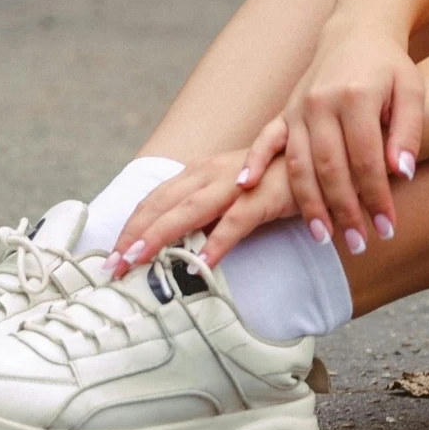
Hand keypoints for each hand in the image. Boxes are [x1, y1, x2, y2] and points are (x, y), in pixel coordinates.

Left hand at [105, 150, 296, 275]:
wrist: (318, 161)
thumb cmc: (273, 182)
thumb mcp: (230, 196)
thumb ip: (203, 216)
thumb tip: (173, 249)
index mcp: (199, 173)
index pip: (154, 201)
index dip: (130, 228)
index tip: (111, 257)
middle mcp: (210, 173)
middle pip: (161, 205)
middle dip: (133, 236)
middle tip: (112, 268)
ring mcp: (236, 182)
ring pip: (188, 210)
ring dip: (159, 236)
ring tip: (138, 261)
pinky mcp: (264, 196)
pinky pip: (236, 221)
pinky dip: (217, 242)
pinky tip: (202, 264)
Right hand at [235, 22, 422, 251]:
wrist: (357, 32)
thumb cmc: (389, 67)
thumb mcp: (412, 91)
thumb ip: (408, 132)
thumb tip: (402, 174)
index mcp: (356, 96)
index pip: (366, 158)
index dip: (376, 196)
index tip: (387, 228)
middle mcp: (322, 103)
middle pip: (330, 168)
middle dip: (344, 210)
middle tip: (358, 244)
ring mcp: (299, 108)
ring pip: (299, 163)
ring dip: (308, 203)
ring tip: (323, 237)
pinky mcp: (285, 111)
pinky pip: (265, 140)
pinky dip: (255, 163)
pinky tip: (246, 189)